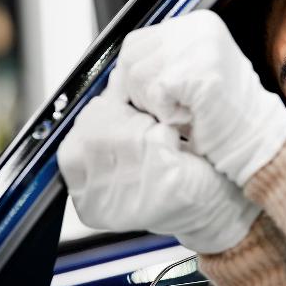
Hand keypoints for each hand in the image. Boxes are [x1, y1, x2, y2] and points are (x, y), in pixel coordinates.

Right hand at [57, 93, 260, 253]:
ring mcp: (134, 201)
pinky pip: (156, 139)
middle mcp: (104, 205)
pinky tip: (174, 143)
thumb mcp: (129, 150)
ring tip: (159, 135)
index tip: (116, 114)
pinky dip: (166, 131)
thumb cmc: (171, 174)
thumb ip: (111, 120)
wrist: (214, 202)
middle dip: (122, 118)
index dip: (94, 121)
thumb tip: (114, 79)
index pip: (70, 149)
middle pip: (95, 137)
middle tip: (144, 124)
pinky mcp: (166, 190)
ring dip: (146, 123)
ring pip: (126, 135)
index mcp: (87, 198)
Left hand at [111, 10, 285, 184]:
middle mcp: (200, 27)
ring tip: (183, 111)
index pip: (136, 41)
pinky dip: (166, 114)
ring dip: (152, 105)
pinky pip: (156, 93)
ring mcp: (202, 47)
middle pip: (132, 55)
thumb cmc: (222, 112)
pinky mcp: (200, 71)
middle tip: (163, 109)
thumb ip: (161, 61)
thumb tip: (116, 73)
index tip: (143, 97)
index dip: (132, 75)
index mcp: (198, 22)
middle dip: (137, 90)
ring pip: (138, 75)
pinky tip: (190, 116)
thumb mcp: (191, 72)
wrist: (256, 136)